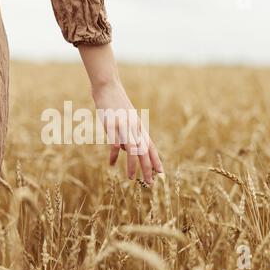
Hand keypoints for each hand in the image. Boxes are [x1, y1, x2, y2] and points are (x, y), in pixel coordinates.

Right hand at [78, 44, 163, 183]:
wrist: (108, 87)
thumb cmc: (116, 104)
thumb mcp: (126, 119)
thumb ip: (127, 135)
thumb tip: (125, 150)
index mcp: (139, 127)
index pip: (151, 146)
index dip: (156, 160)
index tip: (161, 173)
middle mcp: (134, 127)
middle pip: (144, 151)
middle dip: (148, 168)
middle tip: (150, 183)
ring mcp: (124, 126)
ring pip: (131, 149)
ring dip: (132, 165)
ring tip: (130, 178)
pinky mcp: (112, 124)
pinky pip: (114, 143)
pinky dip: (113, 155)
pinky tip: (111, 164)